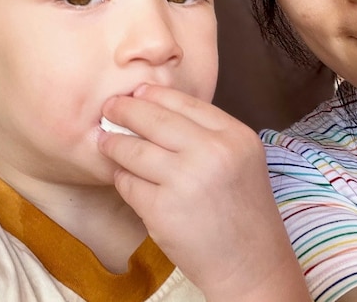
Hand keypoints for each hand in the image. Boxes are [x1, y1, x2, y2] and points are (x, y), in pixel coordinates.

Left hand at [98, 85, 310, 301]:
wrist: (251, 264)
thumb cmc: (242, 211)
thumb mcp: (240, 159)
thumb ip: (207, 133)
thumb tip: (152, 106)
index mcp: (235, 136)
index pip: (184, 102)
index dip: (153, 94)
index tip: (135, 92)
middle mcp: (213, 152)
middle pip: (154, 118)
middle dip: (124, 110)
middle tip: (109, 108)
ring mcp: (186, 181)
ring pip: (133, 149)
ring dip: (114, 144)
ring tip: (105, 141)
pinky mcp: (163, 209)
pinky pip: (128, 183)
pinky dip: (121, 178)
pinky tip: (122, 177)